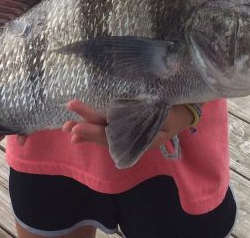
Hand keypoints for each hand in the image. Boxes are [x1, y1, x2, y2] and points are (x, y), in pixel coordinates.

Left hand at [61, 101, 195, 155]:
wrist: (184, 112)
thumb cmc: (175, 111)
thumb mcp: (164, 113)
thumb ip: (146, 115)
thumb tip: (121, 115)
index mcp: (139, 138)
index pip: (112, 136)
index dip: (93, 132)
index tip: (76, 129)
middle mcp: (130, 137)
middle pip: (104, 135)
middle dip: (85, 130)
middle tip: (67, 127)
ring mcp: (126, 131)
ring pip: (102, 132)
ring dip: (84, 129)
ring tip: (65, 126)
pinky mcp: (124, 124)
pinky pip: (105, 127)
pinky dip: (90, 127)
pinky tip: (75, 128)